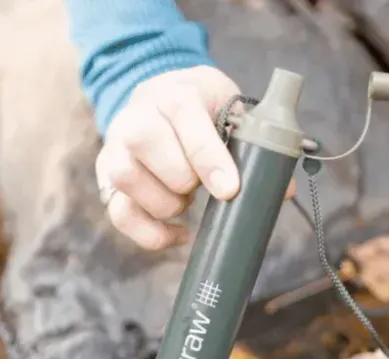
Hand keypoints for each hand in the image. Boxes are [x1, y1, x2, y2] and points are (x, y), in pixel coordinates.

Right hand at [96, 66, 295, 250]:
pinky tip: (177, 234)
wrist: (158, 95)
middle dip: (186, 181)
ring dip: (165, 203)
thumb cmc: (203, 108)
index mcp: (175, 95)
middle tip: (204, 186)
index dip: (209, 160)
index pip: (186, 124)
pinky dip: (149, 233)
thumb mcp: (231, 108)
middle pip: (149, 151)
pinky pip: (118, 214)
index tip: (229, 189)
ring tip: (186, 202)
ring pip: (127, 181)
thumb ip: (256, 144)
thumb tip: (282, 190)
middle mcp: (137, 118)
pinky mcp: (106, 177)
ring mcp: (116, 147)